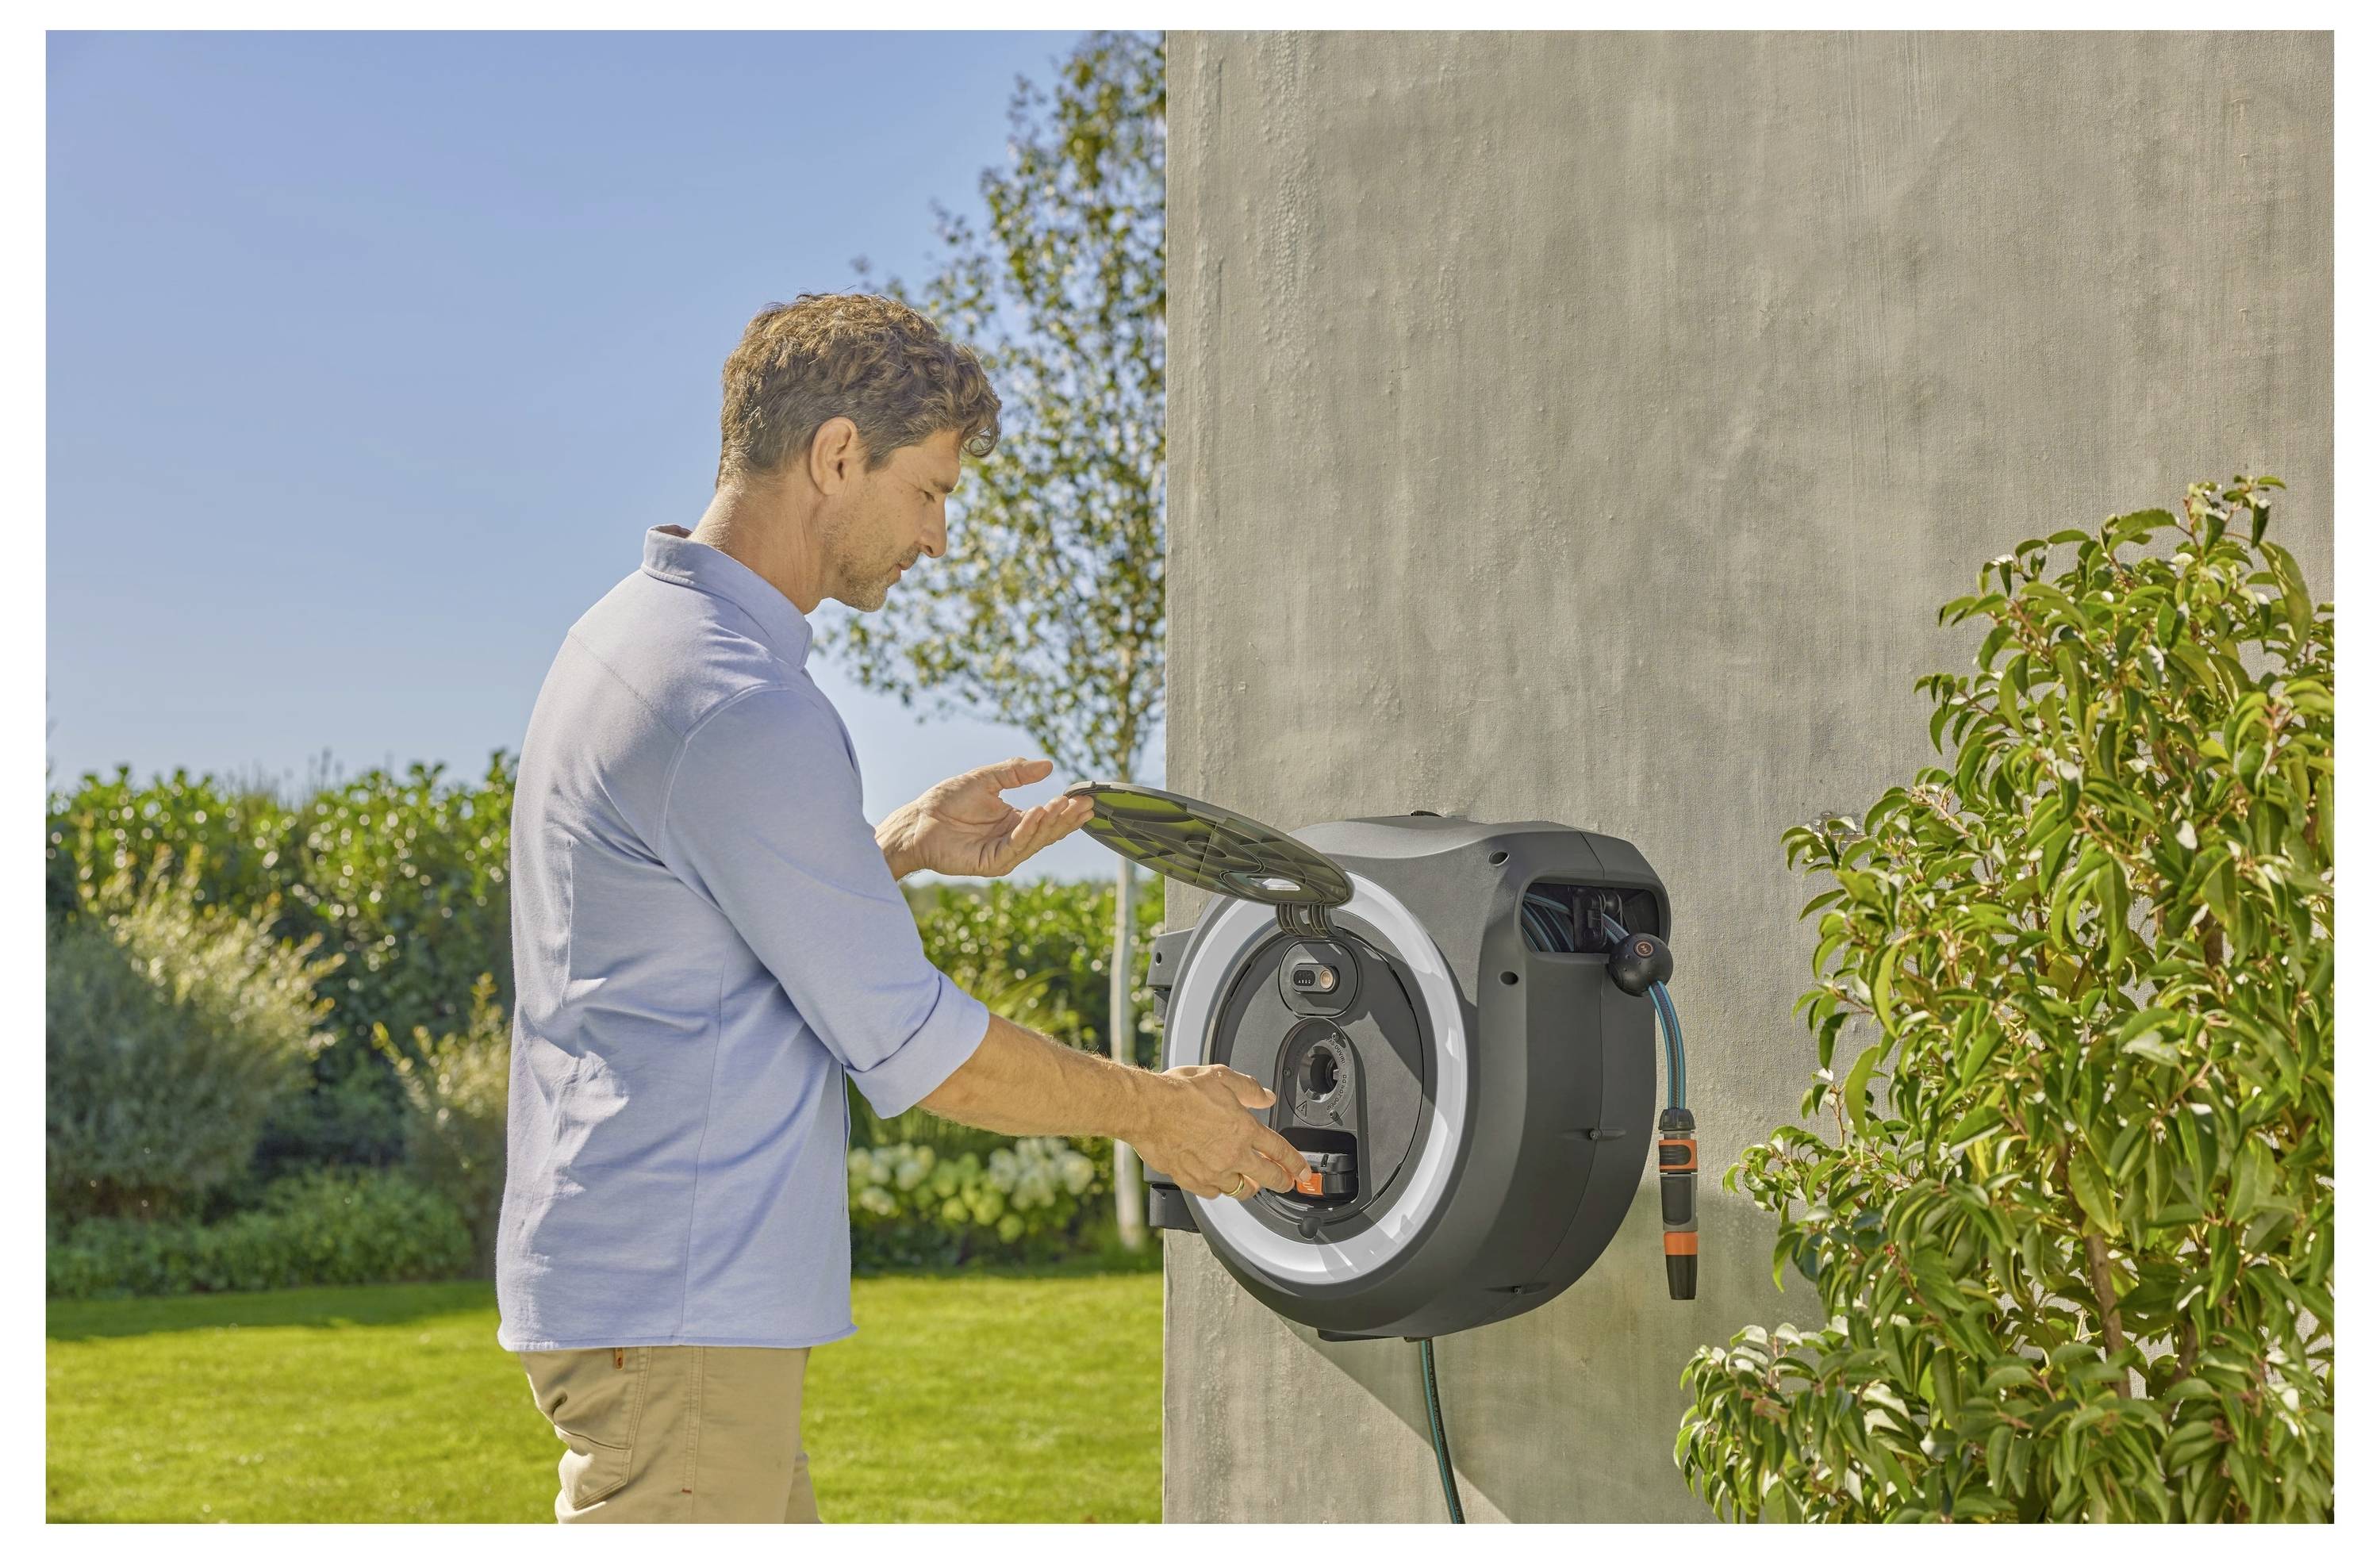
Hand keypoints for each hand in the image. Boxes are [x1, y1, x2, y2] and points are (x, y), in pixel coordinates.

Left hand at [875, 757, 1093, 879]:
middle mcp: (1012, 839)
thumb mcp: (987, 779)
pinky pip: (1015, 847)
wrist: (919, 820)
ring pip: (1036, 840)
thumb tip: (1048, 765)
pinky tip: (1038, 813)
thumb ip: (1016, 773)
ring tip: (1063, 803)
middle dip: (1067, 817)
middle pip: (1048, 831)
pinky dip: (1028, 830)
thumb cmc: (948, 801)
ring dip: (1051, 822)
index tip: (1085, 797)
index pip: (1048, 818)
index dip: (1067, 809)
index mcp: (1014, 821)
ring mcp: (1003, 853)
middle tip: (1085, 803)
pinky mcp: (991, 863)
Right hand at [1132, 1065, 1307, 1200]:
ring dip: (1250, 1186)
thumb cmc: (1178, 1092)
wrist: (1147, 1109)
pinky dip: (1220, 1189)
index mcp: (1244, 1129)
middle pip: (1268, 1177)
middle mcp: (1232, 1154)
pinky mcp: (1192, 1180)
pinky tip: (1219, 1183)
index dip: (1296, 1163)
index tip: (1302, 1171)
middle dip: (1283, 1181)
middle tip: (1287, 1183)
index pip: (1280, 1151)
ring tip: (1252, 1184)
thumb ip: (1248, 1088)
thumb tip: (1266, 1096)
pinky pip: (1214, 1193)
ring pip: (1241, 1190)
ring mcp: (1212, 1171)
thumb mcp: (1221, 1077)